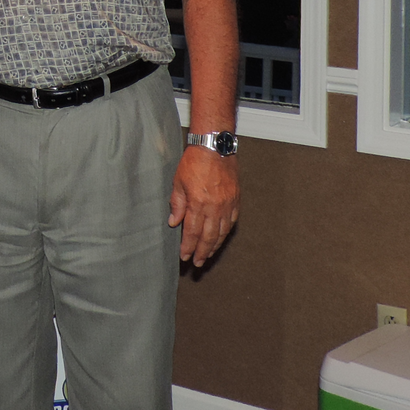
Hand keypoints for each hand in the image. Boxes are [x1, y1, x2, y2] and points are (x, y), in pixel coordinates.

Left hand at [169, 145, 238, 266]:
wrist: (214, 146)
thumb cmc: (194, 161)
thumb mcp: (178, 182)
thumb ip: (177, 203)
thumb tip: (174, 222)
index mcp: (197, 203)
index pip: (192, 231)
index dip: (188, 246)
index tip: (184, 256)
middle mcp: (214, 207)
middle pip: (208, 236)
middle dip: (202, 252)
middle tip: (197, 262)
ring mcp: (227, 204)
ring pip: (221, 232)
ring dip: (214, 246)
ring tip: (208, 255)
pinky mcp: (235, 199)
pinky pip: (231, 221)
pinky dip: (225, 232)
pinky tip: (221, 238)